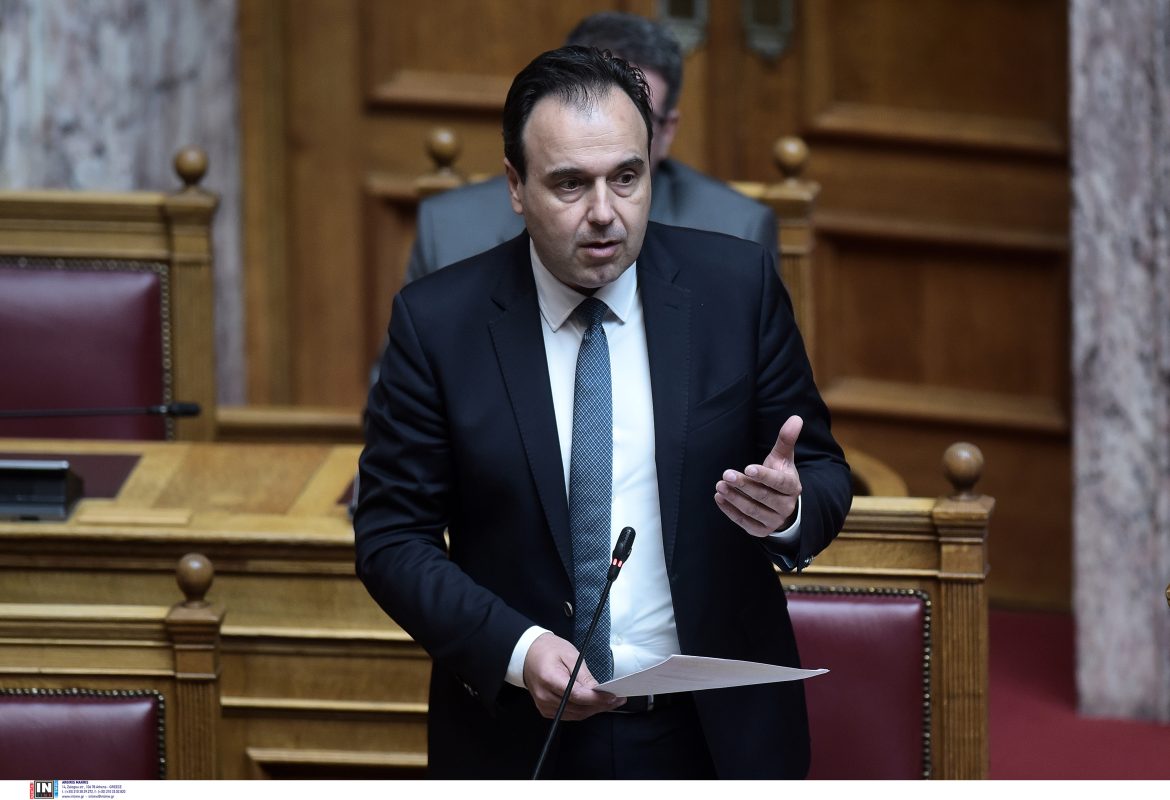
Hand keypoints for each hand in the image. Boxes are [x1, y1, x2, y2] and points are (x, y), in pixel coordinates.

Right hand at [522, 633, 624, 719]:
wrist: (528, 655)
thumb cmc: (549, 650)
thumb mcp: (570, 654)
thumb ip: (584, 675)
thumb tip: (598, 690)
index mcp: (549, 679)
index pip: (576, 695)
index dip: (596, 698)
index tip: (612, 697)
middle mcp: (545, 696)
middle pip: (578, 708)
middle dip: (600, 705)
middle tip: (618, 700)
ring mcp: (544, 705)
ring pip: (576, 714)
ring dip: (594, 710)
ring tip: (610, 702)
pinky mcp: (546, 710)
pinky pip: (570, 715)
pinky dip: (584, 711)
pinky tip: (594, 704)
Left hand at [714, 415, 802, 536]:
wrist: (782, 506)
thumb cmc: (779, 475)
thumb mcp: (783, 458)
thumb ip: (786, 439)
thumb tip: (796, 418)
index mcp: (792, 487)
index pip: (779, 483)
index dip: (764, 476)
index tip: (747, 468)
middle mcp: (786, 506)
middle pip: (763, 496)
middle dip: (744, 485)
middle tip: (726, 474)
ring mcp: (773, 520)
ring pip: (752, 510)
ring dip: (734, 498)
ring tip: (719, 485)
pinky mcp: (760, 530)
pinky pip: (743, 521)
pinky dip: (730, 510)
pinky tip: (719, 498)